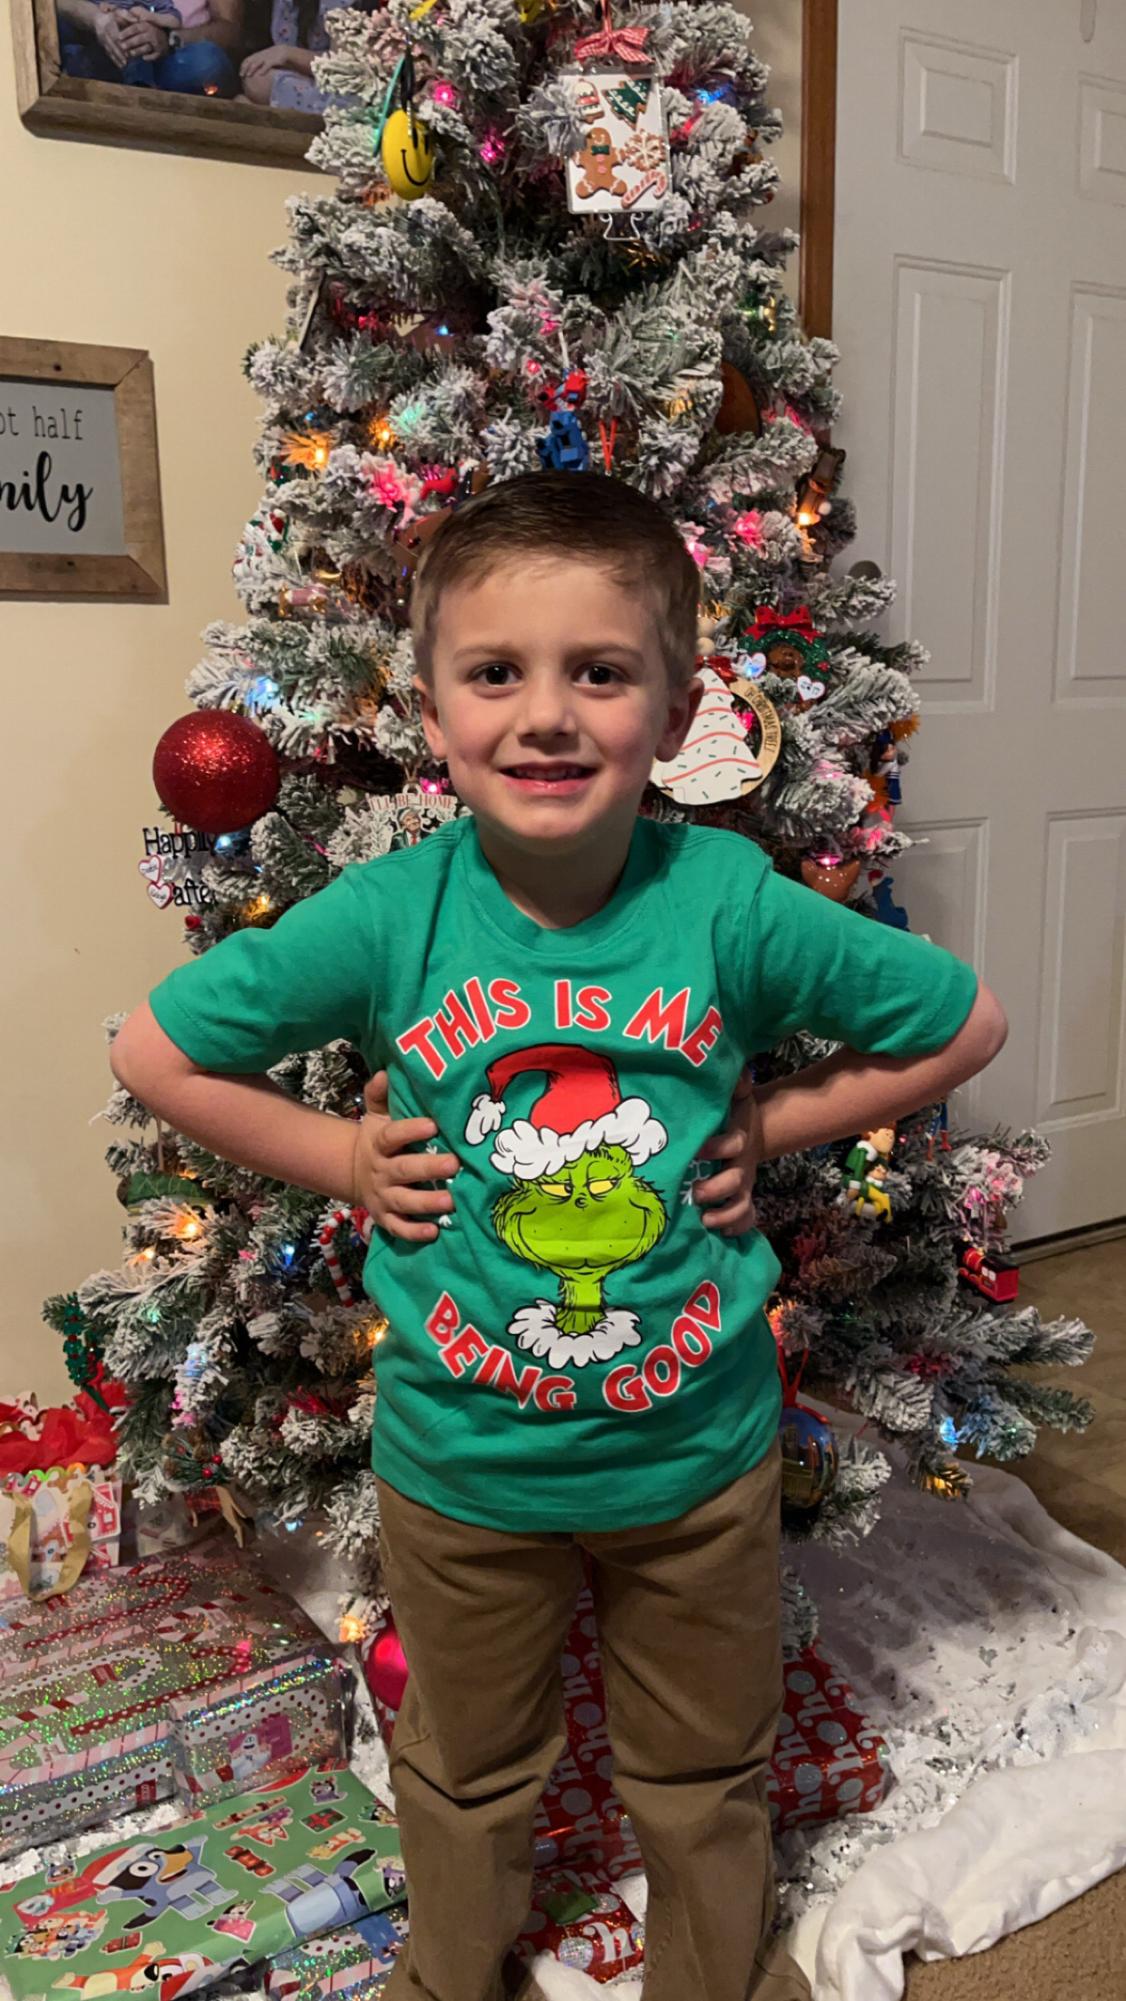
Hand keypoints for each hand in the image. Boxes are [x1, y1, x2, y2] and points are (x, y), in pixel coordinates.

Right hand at [92, 4, 128, 64]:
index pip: (115, 36)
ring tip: (123, 66)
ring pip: (110, 51)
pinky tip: (120, 66)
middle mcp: (104, 34)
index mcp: (109, 25)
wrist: (97, 20)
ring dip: (116, 59)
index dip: (121, 44)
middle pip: (112, 45)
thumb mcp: (118, 13)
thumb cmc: (111, 17)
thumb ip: (127, 16)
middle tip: (126, 62)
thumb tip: (136, 21)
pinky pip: (108, 53)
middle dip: (119, 54)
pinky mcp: (103, 46)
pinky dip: (114, 60)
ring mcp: (103, 41)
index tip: (127, 51)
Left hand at [115, 8, 168, 56]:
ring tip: (130, 53)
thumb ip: (131, 24)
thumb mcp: (142, 24)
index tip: (119, 37)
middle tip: (122, 46)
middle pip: (140, 38)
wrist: (166, 38)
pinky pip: (154, 56)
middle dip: (130, 42)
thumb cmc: (149, 31)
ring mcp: (156, 43)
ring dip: (138, 51)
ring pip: (146, 47)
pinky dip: (149, 57)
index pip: (135, 28)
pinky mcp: (160, 52)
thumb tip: (117, 22)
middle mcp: (152, 33)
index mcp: (146, 25)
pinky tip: (144, 58)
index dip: (126, 32)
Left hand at [240, 42, 291, 80]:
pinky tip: (260, 74)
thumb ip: (258, 64)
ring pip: (257, 62)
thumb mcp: (264, 59)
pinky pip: (267, 65)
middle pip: (250, 61)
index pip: (247, 60)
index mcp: (257, 55)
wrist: (284, 51)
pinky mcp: (273, 60)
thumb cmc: (273, 57)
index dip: (243, 66)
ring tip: (248, 75)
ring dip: (251, 69)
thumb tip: (253, 73)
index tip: (240, 74)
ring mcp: (266, 58)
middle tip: (241, 75)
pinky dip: (263, 69)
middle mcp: (260, 56)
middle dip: (245, 68)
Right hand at [351, 1070, 460, 1242]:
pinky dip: (414, 1233)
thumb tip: (386, 1071)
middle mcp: (381, 1172)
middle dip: (429, 1168)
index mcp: (379, 1143)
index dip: (410, 1130)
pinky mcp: (386, 1218)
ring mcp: (383, 1197)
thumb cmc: (378, 1139)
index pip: (393, 1136)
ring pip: (404, 1202)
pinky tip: (435, 1232)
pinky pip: (398, 1229)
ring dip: (427, 1203)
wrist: (354, 1172)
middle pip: (404, 1170)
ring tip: (451, 1201)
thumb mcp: (376, 1115)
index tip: (433, 1125)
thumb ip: (380, 1094)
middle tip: (454, 1164)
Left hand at [691, 1065, 763, 1234]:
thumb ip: (733, 1081)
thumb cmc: (727, 1115)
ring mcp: (741, 1186)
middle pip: (736, 1180)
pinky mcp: (738, 1200)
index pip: (734, 1143)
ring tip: (704, 1221)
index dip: (719, 1147)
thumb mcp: (730, 1096)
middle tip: (693, 1192)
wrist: (748, 1131)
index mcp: (736, 1139)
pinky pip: (746, 1219)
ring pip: (742, 1205)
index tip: (698, 1149)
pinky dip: (737, 1229)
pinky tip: (719, 1236)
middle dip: (716, 1189)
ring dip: (725, 1216)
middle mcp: (740, 1165)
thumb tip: (738, 1072)